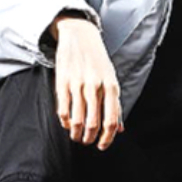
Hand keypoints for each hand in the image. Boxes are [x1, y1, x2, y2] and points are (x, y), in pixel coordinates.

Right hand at [52, 15, 122, 150]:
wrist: (79, 35)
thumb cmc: (97, 60)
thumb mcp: (111, 79)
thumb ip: (115, 105)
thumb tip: (119, 129)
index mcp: (111, 86)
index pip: (111, 120)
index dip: (107, 139)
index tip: (102, 146)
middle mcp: (95, 86)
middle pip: (93, 124)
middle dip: (89, 139)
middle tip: (87, 141)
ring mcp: (77, 84)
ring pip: (77, 120)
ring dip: (76, 134)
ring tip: (76, 137)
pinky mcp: (62, 82)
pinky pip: (63, 110)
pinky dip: (65, 122)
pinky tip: (67, 124)